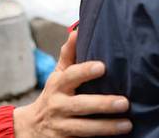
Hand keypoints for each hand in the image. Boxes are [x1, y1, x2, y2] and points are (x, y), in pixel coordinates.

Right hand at [13, 30, 131, 136]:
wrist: (31, 128)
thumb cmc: (53, 95)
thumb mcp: (57, 75)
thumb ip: (69, 55)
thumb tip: (77, 30)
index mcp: (57, 85)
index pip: (71, 76)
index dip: (85, 71)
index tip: (103, 66)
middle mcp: (58, 106)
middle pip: (80, 105)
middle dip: (102, 104)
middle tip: (124, 102)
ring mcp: (61, 127)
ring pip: (84, 129)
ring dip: (107, 127)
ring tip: (127, 124)